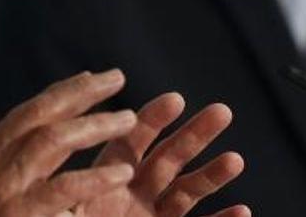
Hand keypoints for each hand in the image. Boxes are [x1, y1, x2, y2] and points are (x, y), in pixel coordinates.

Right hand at [0, 69, 139, 216]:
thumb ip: (0, 179)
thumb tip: (36, 161)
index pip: (22, 117)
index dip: (57, 94)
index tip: (88, 77)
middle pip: (38, 115)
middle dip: (79, 93)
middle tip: (117, 77)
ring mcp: (0, 191)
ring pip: (51, 141)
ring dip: (93, 125)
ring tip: (129, 119)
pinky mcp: (15, 215)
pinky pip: (61, 190)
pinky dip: (94, 179)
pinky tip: (122, 173)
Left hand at [72, 93, 248, 216]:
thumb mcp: (65, 213)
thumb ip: (68, 204)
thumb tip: (62, 194)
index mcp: (105, 185)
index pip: (129, 146)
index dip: (151, 122)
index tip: (175, 99)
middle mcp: (132, 198)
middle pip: (167, 160)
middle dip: (194, 136)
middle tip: (222, 111)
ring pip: (186, 193)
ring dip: (212, 176)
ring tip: (236, 159)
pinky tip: (242, 211)